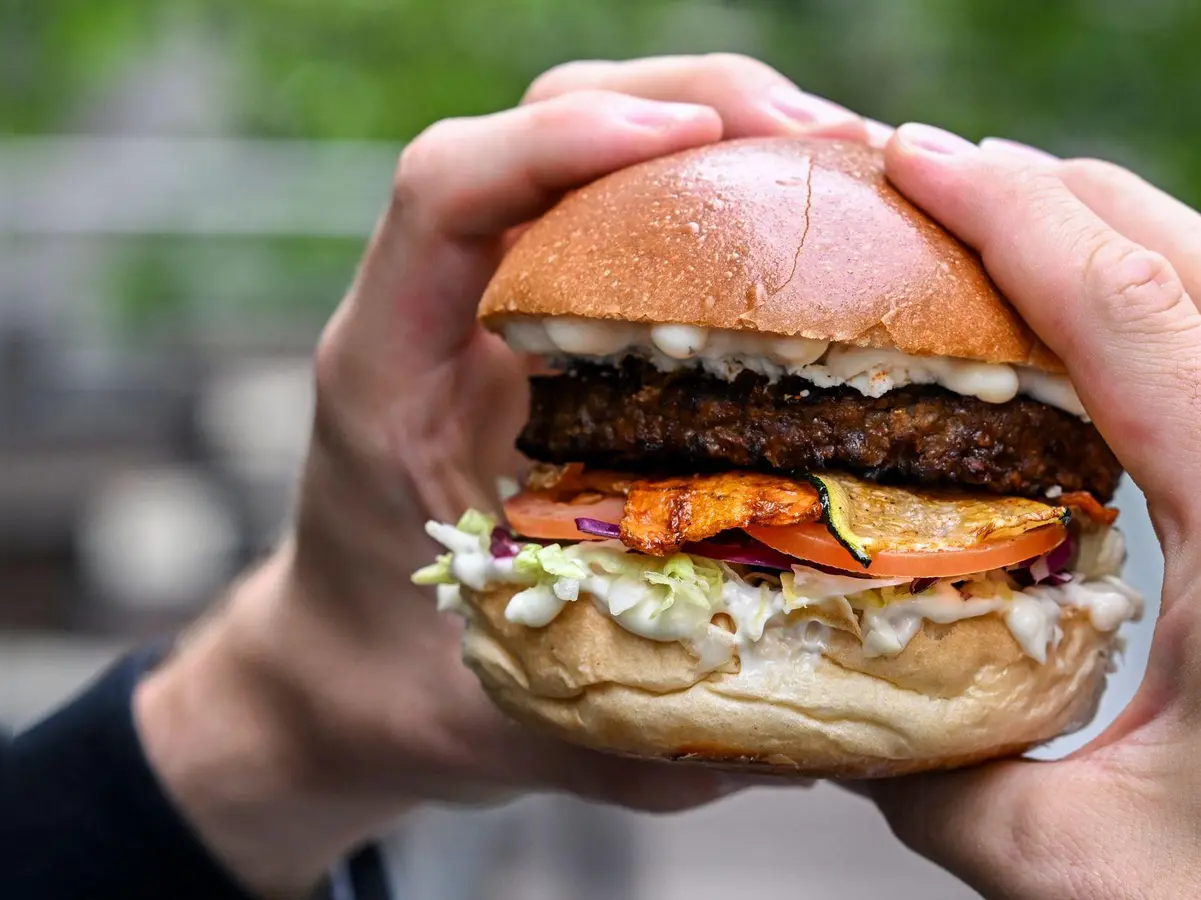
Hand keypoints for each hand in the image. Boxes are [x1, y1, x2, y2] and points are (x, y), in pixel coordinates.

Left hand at [133, 55, 870, 896]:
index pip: (445, 193)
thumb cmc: (410, 686)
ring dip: (724, 124)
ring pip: (595, 141)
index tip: (694, 142)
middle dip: (693, 103)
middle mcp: (443, 309)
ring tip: (854, 166)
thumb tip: (819, 734)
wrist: (346, 671)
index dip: (562, 145)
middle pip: (541, 121)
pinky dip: (725, 184)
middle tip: (838, 148)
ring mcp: (500, 300)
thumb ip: (642, 731)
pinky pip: (632, 204)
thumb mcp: (519, 710)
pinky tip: (816, 216)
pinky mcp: (555, 313)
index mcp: (392, 373)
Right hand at [862, 126, 1200, 897]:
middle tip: (947, 172)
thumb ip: (936, 774)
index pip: (1133, 319)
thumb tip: (840, 711)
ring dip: (1140, 249)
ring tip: (1021, 228)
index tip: (916, 164)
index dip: (1012, 219)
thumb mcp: (1073, 868)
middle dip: (1073, 195)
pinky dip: (1191, 331)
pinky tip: (1119, 359)